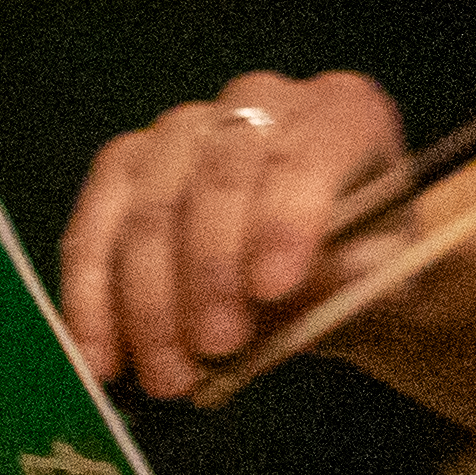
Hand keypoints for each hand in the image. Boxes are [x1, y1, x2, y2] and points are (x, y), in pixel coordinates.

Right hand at [59, 70, 406, 398]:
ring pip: (150, 209)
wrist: (319, 270)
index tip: (272, 290)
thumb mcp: (382, 272)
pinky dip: (93, 300)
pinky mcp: (124, 166)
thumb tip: (293, 290)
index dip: (285, 221)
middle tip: (217, 345)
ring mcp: (182, 128)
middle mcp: (260, 99)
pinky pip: (93, 228)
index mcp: (343, 111)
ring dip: (150, 302)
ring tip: (169, 375)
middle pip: (219, 177)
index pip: (308, 155)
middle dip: (212, 272)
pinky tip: (103, 359)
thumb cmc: (357, 261)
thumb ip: (352, 274)